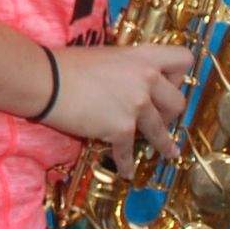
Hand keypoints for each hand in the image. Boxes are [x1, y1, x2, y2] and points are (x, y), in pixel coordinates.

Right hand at [44, 43, 193, 163]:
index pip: (183, 60)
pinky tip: (127, 172)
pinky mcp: (122, 129)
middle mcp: (146, 79)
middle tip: (158, 118)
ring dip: (163, 145)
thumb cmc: (68, 64)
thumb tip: (130, 83)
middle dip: (171, 114)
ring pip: (161, 131)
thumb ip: (127, 69)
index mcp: (143, 56)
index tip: (167, 86)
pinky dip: (126, 164)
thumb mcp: (107, 57)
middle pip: (178, 102)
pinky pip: (129, 152)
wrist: (47, 81)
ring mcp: (136, 105)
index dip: (178, 75)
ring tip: (169, 153)